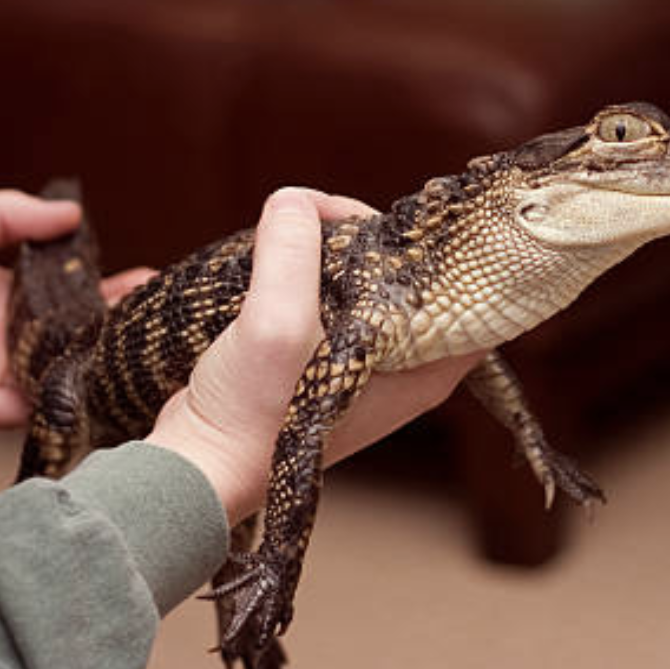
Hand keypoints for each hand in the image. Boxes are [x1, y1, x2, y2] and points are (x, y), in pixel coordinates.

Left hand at [0, 191, 152, 427]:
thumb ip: (6, 216)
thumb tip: (72, 215)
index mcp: (7, 295)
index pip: (72, 293)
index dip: (112, 287)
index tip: (150, 279)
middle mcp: (8, 337)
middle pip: (80, 336)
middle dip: (122, 328)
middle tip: (164, 319)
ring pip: (65, 374)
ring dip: (102, 365)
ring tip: (142, 351)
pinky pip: (29, 409)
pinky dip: (62, 401)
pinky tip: (96, 386)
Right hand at [146, 188, 483, 522]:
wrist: (198, 466)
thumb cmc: (252, 416)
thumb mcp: (278, 322)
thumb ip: (293, 252)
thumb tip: (294, 202)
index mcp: (425, 369)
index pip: (470, 292)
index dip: (442, 245)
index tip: (400, 216)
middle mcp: (403, 368)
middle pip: (409, 274)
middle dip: (367, 237)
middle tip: (319, 213)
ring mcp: (362, 365)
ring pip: (364, 281)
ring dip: (328, 251)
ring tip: (291, 229)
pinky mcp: (321, 360)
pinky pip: (326, 297)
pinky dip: (302, 273)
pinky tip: (272, 255)